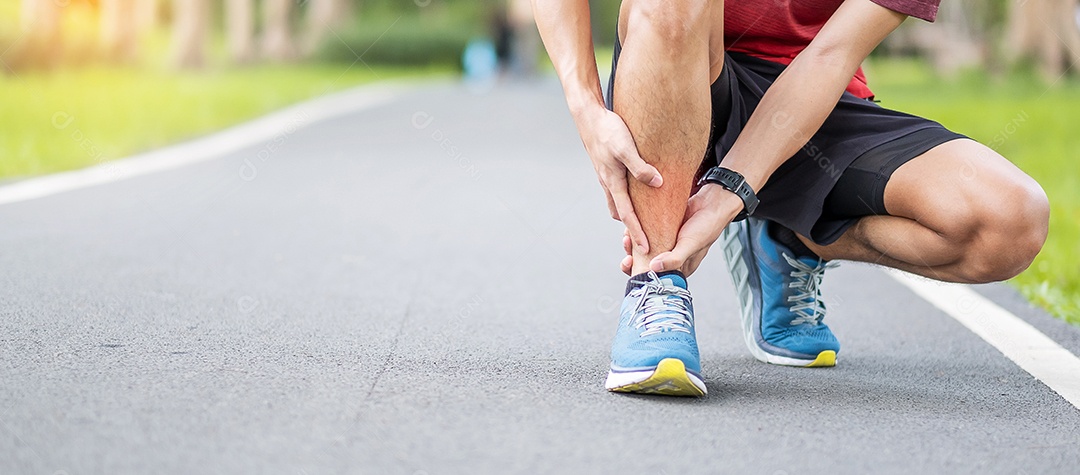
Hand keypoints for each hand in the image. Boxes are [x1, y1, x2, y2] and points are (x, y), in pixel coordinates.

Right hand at [576, 105, 662, 254]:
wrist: (588, 117)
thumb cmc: (607, 130)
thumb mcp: (626, 147)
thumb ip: (640, 167)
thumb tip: (657, 183)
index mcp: (613, 182)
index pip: (627, 215)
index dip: (637, 232)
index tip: (645, 248)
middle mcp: (608, 183)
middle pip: (621, 213)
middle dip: (632, 228)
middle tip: (646, 240)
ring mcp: (606, 176)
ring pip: (618, 203)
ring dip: (628, 213)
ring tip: (644, 221)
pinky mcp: (608, 169)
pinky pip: (617, 191)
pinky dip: (626, 199)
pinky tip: (638, 194)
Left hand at [620, 184, 744, 276]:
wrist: (712, 200)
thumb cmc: (707, 226)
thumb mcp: (690, 245)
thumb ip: (674, 259)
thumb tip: (653, 268)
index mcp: (680, 267)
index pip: (658, 278)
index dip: (642, 275)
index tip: (630, 267)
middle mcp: (672, 256)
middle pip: (647, 264)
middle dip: (633, 261)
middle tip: (627, 256)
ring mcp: (666, 241)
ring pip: (644, 247)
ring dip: (633, 245)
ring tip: (627, 238)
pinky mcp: (662, 228)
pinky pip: (646, 232)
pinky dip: (637, 230)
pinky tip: (630, 227)